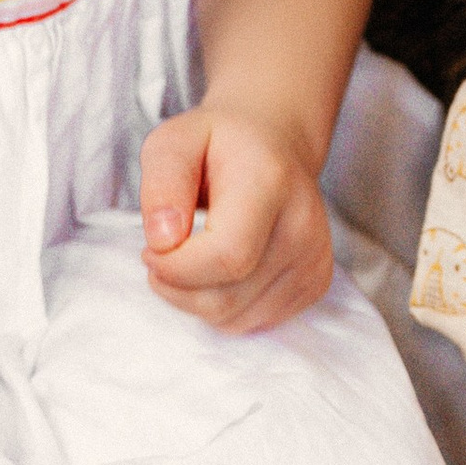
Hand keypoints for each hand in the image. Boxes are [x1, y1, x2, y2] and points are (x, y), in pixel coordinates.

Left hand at [140, 102, 332, 330]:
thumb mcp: (173, 142)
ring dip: (196, 299)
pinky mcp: (315, 284)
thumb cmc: (218, 143)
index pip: (225, 257)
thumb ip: (161, 185)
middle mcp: (302, 225)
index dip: (175, 268)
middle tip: (164, 254)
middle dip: (177, 288)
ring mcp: (314, 259)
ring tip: (192, 257)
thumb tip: (163, 241)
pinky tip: (220, 268)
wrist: (276, 143)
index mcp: (269, 182)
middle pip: (226, 297)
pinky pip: (251, 322)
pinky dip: (222, 305)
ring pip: (235, 318)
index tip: (150, 249)